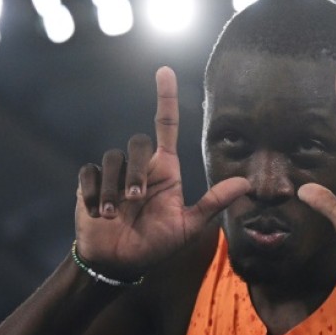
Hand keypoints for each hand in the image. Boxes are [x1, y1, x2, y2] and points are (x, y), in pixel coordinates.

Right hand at [75, 67, 249, 276]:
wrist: (120, 263)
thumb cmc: (156, 245)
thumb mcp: (188, 226)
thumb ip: (214, 204)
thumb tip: (246, 183)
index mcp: (165, 170)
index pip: (166, 126)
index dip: (166, 98)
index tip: (165, 71)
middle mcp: (140, 168)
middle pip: (136, 142)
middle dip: (136, 171)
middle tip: (135, 200)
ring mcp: (114, 175)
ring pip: (111, 159)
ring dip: (112, 190)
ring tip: (113, 216)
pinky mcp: (89, 184)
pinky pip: (89, 173)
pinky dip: (93, 194)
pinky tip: (97, 214)